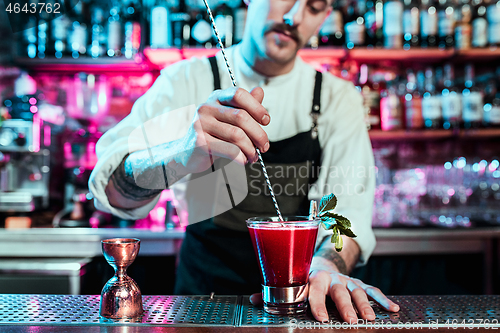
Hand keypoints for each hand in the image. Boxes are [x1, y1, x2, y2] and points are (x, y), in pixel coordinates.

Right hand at [182, 86, 269, 172]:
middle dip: (258, 134)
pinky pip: (229, 149)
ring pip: (237, 135)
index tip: (266, 121)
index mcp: (215, 98)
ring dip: (251, 148)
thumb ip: (244, 106)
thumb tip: (260, 90)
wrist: (187, 152)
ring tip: (254, 156)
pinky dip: (241, 157)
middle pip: (241, 117)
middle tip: (265, 146)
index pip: (239, 94)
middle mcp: (206, 108)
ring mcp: (201, 124)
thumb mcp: (228, 118)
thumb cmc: (212, 134)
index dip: (256, 107)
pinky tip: (243, 160)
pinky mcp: (200, 142)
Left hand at [249, 269, 399, 322]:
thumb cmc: (306, 277)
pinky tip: (394, 309)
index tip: (319, 318)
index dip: (316, 303)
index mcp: (314, 277)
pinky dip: (383, 299)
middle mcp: (333, 279)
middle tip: (351, 321)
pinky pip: (373, 290)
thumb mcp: (292, 282)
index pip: (314, 289)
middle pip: (340, 292)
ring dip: (365, 305)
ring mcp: (348, 281)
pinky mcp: (359, 284)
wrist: (324, 262)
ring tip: (370, 319)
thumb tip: (252, 299)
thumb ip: (274, 292)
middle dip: (345, 307)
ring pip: (358, 292)